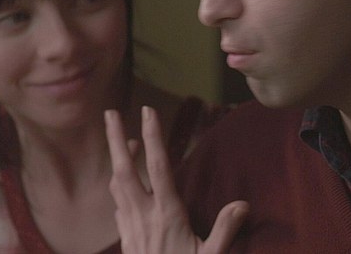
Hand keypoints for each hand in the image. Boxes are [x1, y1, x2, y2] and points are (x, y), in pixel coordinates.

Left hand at [105, 106, 247, 253]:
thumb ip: (225, 230)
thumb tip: (242, 203)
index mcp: (167, 215)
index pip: (158, 167)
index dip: (153, 137)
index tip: (149, 111)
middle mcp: (143, 216)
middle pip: (124, 169)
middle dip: (115, 139)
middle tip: (109, 112)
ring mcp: (131, 228)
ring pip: (118, 185)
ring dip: (119, 160)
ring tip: (123, 140)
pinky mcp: (126, 240)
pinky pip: (118, 205)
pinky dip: (120, 186)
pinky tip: (125, 184)